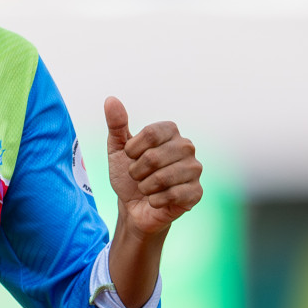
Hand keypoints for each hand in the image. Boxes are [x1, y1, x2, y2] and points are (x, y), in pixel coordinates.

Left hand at [104, 95, 202, 236]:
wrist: (133, 207)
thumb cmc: (127, 175)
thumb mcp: (118, 149)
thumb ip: (116, 124)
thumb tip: (111, 99)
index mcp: (170, 131)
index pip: (150, 133)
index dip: (133, 149)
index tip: (130, 157)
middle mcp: (187, 147)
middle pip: (154, 156)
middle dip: (136, 171)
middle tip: (137, 176)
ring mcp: (194, 169)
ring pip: (162, 178)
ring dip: (145, 187)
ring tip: (146, 188)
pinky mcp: (196, 192)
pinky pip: (172, 195)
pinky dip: (155, 200)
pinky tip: (156, 200)